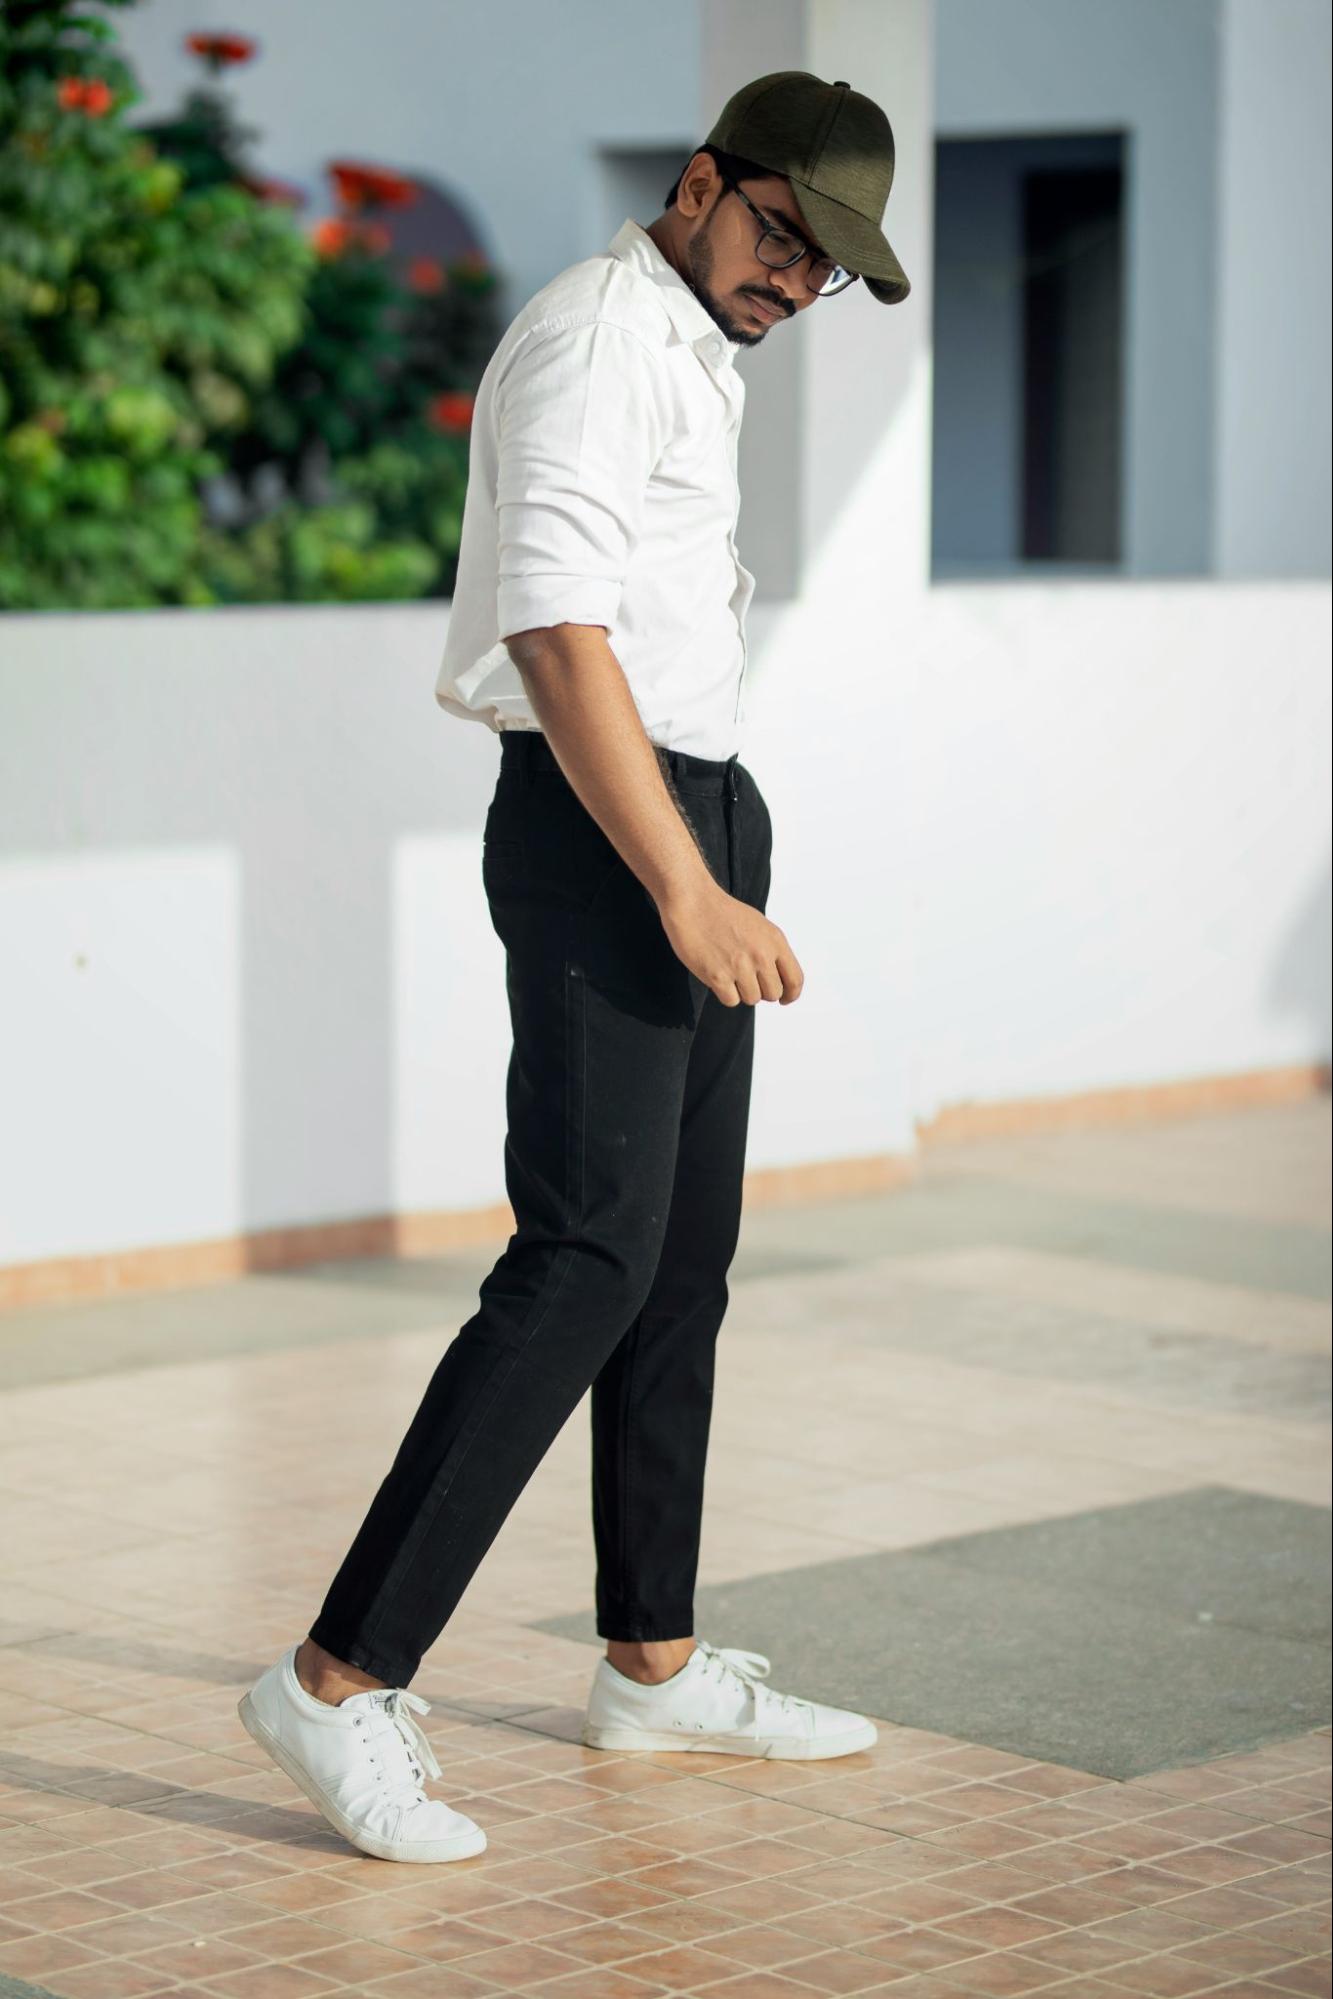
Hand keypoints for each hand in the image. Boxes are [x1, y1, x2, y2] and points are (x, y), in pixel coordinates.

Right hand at [656, 879, 803, 1006]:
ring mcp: (740, 966)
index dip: (791, 994)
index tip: (784, 1000)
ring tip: (729, 971)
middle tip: (746, 979)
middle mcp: (761, 955)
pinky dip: (725, 993)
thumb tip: (778, 979)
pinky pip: (731, 1001)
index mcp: (775, 941)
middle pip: (773, 993)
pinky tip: (717, 975)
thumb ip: (772, 950)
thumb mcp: (759, 925)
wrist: (693, 901)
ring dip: (742, 991)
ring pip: (752, 999)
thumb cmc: (723, 912)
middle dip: (761, 990)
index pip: (795, 979)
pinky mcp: (718, 976)